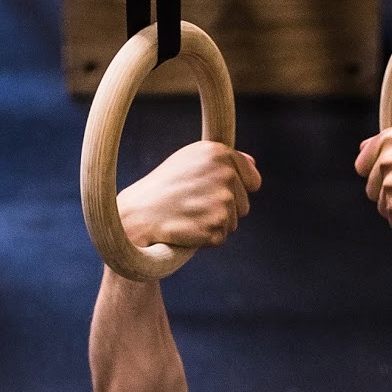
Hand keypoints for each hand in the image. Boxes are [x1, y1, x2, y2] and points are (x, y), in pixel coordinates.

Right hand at [117, 141, 261, 249]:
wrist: (137, 214)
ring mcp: (221, 203)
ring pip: (233, 223)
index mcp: (219, 153)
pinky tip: (186, 228)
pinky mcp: (216, 228)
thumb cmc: (164, 187)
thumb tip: (254, 164)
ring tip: (187, 214)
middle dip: (223, 209)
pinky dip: (205, 239)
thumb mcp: (190, 161)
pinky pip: (220, 238)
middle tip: (192, 204)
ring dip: (213, 224)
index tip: (209, 190)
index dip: (235, 190)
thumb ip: (224, 160)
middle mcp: (225, 175)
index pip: (253, 181)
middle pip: (245, 205)